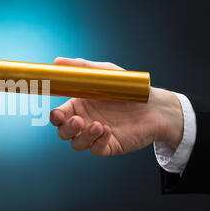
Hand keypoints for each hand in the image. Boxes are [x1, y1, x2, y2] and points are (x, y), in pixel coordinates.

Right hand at [49, 58, 183, 155]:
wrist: (154, 105)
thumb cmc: (127, 88)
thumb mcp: (104, 73)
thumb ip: (80, 68)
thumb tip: (57, 61)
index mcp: (79, 106)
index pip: (58, 116)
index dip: (55, 117)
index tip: (58, 114)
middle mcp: (85, 122)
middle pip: (63, 132)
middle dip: (67, 129)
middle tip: (78, 121)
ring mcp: (96, 135)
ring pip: (77, 144)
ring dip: (83, 137)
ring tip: (98, 126)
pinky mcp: (109, 145)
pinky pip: (96, 149)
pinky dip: (99, 142)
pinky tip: (108, 130)